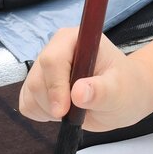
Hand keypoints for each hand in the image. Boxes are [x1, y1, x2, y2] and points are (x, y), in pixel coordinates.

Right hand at [19, 30, 152, 132]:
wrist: (122, 97)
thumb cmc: (125, 89)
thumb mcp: (119, 92)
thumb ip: (100, 91)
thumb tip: (79, 92)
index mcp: (76, 40)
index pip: (52, 59)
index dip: (55, 86)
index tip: (64, 111)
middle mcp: (56, 48)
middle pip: (37, 79)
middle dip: (54, 103)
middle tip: (75, 114)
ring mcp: (44, 67)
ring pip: (30, 92)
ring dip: (49, 110)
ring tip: (75, 110)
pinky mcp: (38, 84)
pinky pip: (27, 103)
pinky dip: (41, 113)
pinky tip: (62, 111)